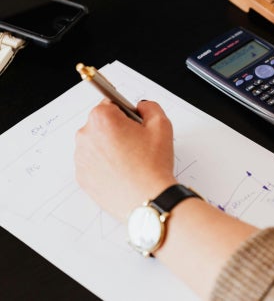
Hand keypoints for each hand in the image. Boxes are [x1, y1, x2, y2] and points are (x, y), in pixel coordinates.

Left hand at [74, 100, 176, 221]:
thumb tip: (141, 107)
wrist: (148, 199)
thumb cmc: (153, 165)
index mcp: (102, 118)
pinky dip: (105, 166)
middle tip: (136, 146)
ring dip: (110, 148)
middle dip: (117, 131)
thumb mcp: (162, 125)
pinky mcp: (82, 177)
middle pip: (101, 124)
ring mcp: (81, 158)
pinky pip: (93, 164)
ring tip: (130, 162)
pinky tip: (122, 173)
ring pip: (97, 145)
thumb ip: (150, 107)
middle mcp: (85, 136)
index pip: (110, 104)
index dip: (127, 114)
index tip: (134, 125)